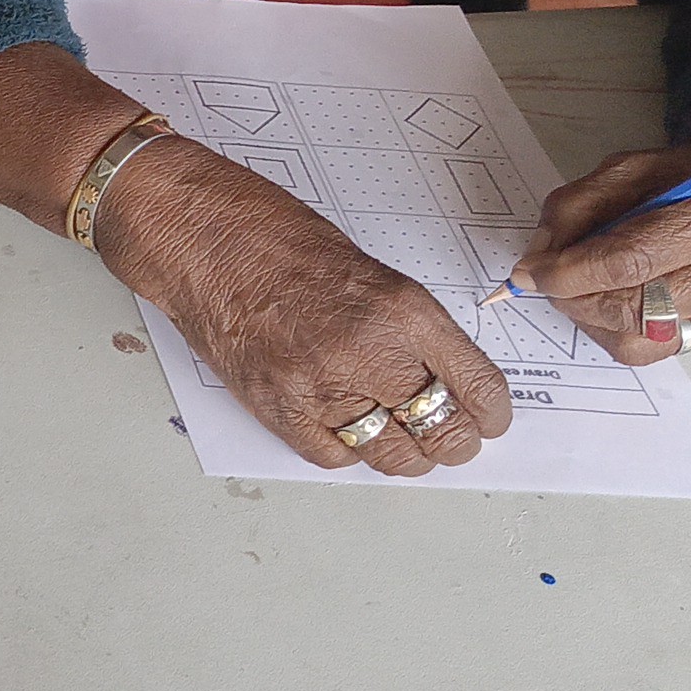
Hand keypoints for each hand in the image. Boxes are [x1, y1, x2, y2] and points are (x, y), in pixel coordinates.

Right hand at [95, 141, 514, 476]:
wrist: (199, 235)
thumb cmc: (277, 238)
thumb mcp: (370, 271)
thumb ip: (409, 328)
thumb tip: (442, 379)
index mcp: (403, 309)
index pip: (477, 386)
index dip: (491, 413)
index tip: (490, 419)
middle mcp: (367, 352)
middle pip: (441, 431)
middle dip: (456, 441)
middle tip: (453, 438)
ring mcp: (318, 385)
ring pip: (390, 455)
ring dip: (407, 455)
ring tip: (404, 443)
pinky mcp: (275, 406)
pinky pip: (333, 455)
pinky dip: (348, 449)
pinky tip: (348, 429)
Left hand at [508, 139, 690, 363]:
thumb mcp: (639, 167)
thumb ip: (582, 206)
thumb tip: (539, 255)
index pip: (628, 262)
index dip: (569, 272)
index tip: (529, 272)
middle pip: (629, 308)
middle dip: (573, 296)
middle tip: (550, 276)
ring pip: (636, 341)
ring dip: (591, 317)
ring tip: (585, 285)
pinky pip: (653, 349)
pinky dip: (618, 327)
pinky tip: (618, 296)